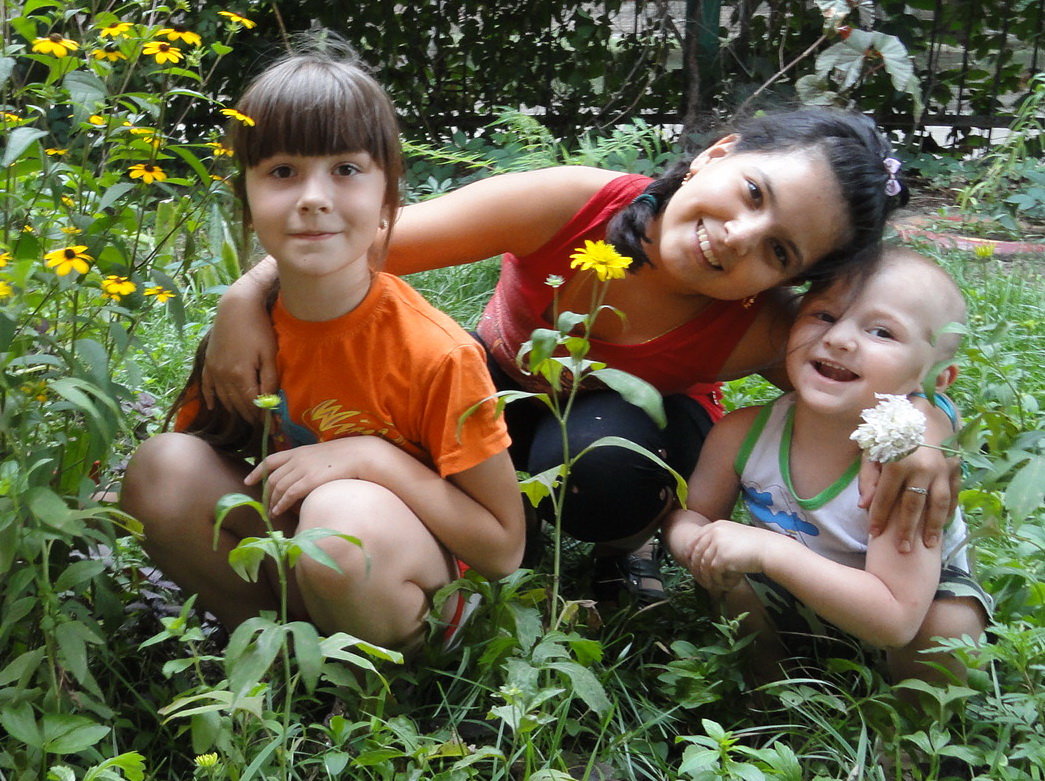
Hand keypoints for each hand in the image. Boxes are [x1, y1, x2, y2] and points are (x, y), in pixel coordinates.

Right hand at [201, 281, 278, 422]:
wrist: (236, 306)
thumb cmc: (258, 328)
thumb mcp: (269, 354)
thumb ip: (269, 380)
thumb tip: (269, 402)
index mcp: (240, 376)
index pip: (252, 405)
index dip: (261, 417)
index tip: (271, 426)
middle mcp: (223, 377)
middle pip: (237, 404)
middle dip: (250, 417)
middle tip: (261, 426)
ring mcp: (213, 370)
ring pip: (223, 398)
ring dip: (234, 410)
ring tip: (245, 419)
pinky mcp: (208, 362)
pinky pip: (207, 386)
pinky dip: (210, 397)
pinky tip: (212, 406)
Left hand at [245, 438, 379, 515]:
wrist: (359, 454)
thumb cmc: (345, 456)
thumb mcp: (321, 454)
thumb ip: (309, 462)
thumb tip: (303, 475)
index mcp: (298, 451)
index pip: (270, 460)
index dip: (257, 471)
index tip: (248, 481)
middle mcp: (297, 459)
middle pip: (272, 477)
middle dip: (265, 492)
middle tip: (264, 505)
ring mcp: (302, 469)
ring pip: (278, 487)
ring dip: (272, 501)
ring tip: (271, 512)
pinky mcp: (309, 480)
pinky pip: (289, 494)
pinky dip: (281, 504)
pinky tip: (279, 511)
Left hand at [687, 521, 772, 593]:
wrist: (769, 550)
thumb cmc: (756, 546)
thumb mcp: (734, 536)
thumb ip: (719, 542)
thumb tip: (705, 559)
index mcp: (716, 525)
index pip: (695, 539)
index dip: (690, 553)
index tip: (690, 565)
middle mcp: (714, 532)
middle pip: (696, 553)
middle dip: (697, 569)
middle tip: (703, 581)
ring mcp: (716, 544)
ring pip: (703, 566)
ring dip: (709, 578)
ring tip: (716, 586)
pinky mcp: (721, 557)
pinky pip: (713, 573)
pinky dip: (719, 581)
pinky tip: (728, 585)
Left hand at [859, 445, 957, 551]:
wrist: (922, 417)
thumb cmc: (891, 437)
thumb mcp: (872, 452)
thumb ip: (867, 478)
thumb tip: (863, 506)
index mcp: (898, 462)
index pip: (886, 496)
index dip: (878, 516)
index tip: (873, 534)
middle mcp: (922, 468)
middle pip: (913, 505)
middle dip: (907, 530)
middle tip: (903, 551)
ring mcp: (942, 470)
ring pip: (938, 503)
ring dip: (933, 526)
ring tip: (928, 545)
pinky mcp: (954, 470)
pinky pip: (953, 495)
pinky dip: (949, 512)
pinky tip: (943, 527)